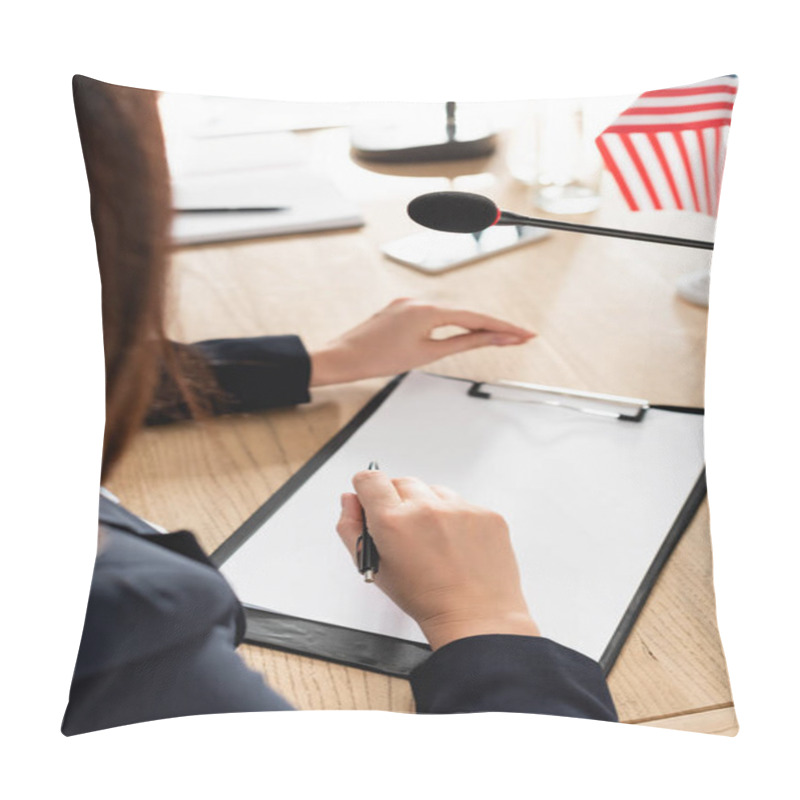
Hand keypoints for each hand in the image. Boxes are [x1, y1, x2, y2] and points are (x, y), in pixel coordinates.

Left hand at [309, 298, 534, 386]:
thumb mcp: (428, 354)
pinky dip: (452, 324)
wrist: (342, 358)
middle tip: (520, 337)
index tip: (524, 334)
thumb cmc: (378, 359)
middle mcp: (418, 301)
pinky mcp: (400, 311)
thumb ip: (464, 342)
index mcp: (428, 310)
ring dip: (474, 325)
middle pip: (466, 313)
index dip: (503, 328)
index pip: (475, 318)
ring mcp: (408, 305)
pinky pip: (434, 315)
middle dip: (494, 326)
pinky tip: (464, 330)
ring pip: (450, 314)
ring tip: (499, 336)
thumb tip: (490, 338)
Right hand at [336, 469, 539, 649]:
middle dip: (398, 501)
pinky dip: (456, 518)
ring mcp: (459, 508)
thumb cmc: (425, 599)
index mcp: (393, 521)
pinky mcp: (486, 513)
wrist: (475, 617)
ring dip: (428, 507)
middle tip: (406, 532)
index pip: (370, 479)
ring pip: (433, 491)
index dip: (367, 489)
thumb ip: (352, 529)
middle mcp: (426, 508)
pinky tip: (456, 544)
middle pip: (401, 482)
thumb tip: (350, 500)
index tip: (371, 498)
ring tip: (434, 541)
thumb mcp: (375, 568)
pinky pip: (462, 503)